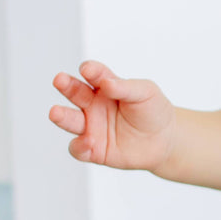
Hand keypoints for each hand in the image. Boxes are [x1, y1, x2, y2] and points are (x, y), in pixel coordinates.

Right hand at [48, 60, 176, 170]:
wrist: (165, 140)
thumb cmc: (153, 111)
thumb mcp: (146, 93)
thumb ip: (125, 87)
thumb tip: (105, 83)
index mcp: (105, 87)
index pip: (94, 75)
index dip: (90, 71)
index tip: (88, 69)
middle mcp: (93, 105)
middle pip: (75, 93)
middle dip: (66, 86)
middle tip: (59, 80)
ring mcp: (92, 127)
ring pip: (70, 121)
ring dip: (62, 116)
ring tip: (55, 112)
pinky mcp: (94, 149)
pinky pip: (79, 149)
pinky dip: (80, 146)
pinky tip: (87, 141)